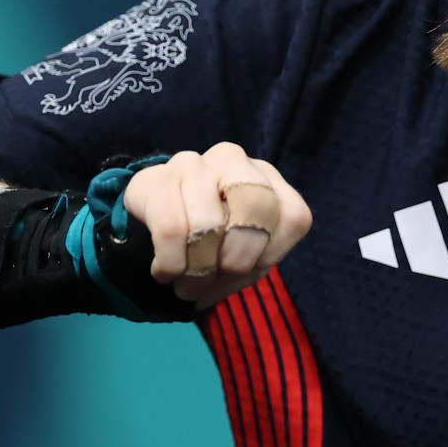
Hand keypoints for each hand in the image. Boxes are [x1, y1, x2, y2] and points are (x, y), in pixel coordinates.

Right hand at [120, 143, 313, 307]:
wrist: (154, 224)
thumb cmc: (210, 240)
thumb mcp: (242, 254)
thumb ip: (252, 261)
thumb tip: (232, 271)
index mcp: (268, 178)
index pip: (292, 217)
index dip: (270, 256)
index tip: (245, 272)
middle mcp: (235, 160)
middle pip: (256, 213)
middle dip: (235, 262)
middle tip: (216, 283)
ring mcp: (194, 163)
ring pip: (208, 225)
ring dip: (197, 270)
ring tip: (187, 286)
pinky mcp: (157, 177)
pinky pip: (171, 230)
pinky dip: (170, 264)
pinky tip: (166, 272)